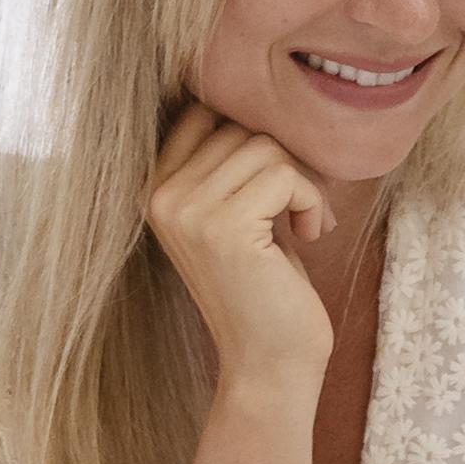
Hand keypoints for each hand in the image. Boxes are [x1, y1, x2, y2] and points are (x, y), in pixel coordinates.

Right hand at [143, 101, 339, 399]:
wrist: (269, 365)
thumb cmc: (265, 288)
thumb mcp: (235, 214)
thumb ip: (229, 162)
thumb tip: (265, 98)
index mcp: (153, 189)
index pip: (202, 112)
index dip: (251, 136)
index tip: (273, 183)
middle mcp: (160, 197)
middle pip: (240, 126)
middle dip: (284, 162)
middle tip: (298, 209)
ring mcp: (187, 212)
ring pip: (265, 146)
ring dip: (301, 183)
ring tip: (303, 224)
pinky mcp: (224, 228)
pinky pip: (285, 175)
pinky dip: (311, 201)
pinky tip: (309, 235)